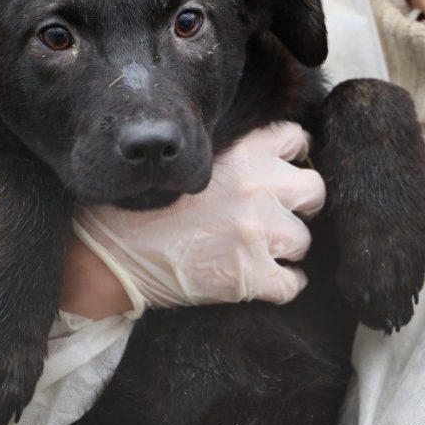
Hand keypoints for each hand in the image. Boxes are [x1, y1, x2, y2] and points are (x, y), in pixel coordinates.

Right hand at [72, 121, 325, 313]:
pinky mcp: (251, 276)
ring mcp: (257, 233)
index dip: (293, 157)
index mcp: (241, 154)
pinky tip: (267, 282)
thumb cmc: (136, 205)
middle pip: (314, 189)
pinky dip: (284, 284)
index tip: (285, 170)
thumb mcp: (182, 163)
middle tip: (280, 214)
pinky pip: (292, 283)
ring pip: (303, 240)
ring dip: (286, 247)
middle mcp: (256, 189)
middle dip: (301, 203)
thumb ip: (224, 157)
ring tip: (263, 252)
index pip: (295, 140)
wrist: (110, 253)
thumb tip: (255, 160)